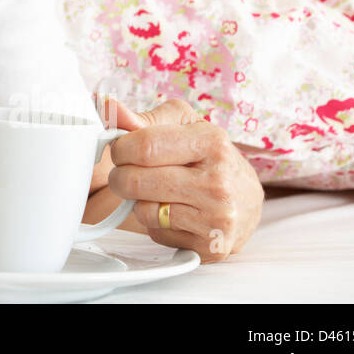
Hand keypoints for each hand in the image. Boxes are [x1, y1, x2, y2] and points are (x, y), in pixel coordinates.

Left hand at [103, 96, 263, 262]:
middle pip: (136, 181)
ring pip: (142, 210)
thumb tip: (107, 106)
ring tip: (158, 191)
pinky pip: (156, 233)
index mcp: (212, 143)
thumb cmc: (208, 156)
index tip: (122, 150)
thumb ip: (141, 118)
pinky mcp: (210, 246)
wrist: (246, 199)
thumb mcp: (182, 125)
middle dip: (121, 176)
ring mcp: (217, 218)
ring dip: (138, 201)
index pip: (144, 146)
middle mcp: (218, 182)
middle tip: (130, 173)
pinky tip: (174, 212)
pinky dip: (155, 223)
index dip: (121, 148)